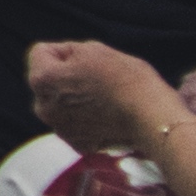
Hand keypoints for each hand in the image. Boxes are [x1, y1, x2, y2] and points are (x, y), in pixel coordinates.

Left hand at [23, 36, 167, 158]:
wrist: (153, 118)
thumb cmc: (125, 80)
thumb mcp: (94, 50)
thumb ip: (68, 52)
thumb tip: (61, 61)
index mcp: (42, 80)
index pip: (41, 53)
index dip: (65, 51)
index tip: (88, 60)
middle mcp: (43, 107)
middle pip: (48, 81)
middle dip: (66, 77)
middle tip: (97, 79)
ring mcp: (60, 129)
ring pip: (61, 104)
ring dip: (74, 99)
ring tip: (104, 99)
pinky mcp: (78, 145)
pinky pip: (75, 124)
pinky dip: (85, 119)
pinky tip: (107, 116)